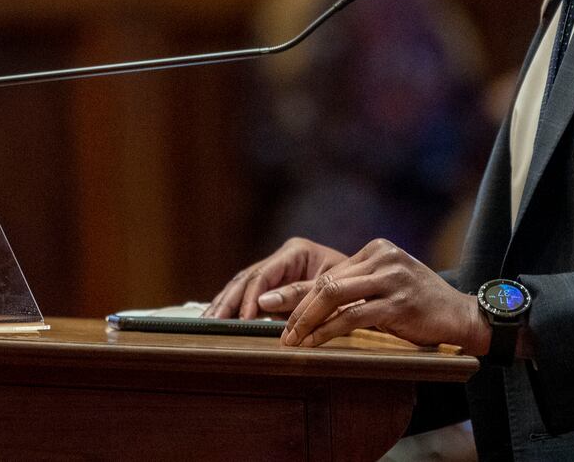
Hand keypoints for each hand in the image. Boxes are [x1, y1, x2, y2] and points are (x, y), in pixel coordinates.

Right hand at [204, 237, 347, 318]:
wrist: (368, 291)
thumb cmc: (355, 289)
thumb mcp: (331, 290)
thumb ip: (299, 294)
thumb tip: (263, 303)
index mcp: (296, 251)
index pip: (264, 274)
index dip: (250, 298)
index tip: (243, 319)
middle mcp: (282, 258)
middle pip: (246, 279)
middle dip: (228, 301)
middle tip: (210, 322)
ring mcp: (276, 271)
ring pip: (241, 286)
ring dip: (223, 304)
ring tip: (205, 322)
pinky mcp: (273, 287)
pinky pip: (246, 295)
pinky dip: (231, 308)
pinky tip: (216, 319)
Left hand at [279, 238, 490, 353]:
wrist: (462, 315)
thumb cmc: (422, 304)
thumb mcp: (389, 285)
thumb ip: (358, 286)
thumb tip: (314, 302)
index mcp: (378, 249)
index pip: (330, 272)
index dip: (301, 294)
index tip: (279, 311)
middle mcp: (384, 257)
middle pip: (327, 281)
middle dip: (297, 306)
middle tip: (277, 326)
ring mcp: (391, 278)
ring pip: (334, 296)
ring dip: (307, 320)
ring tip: (292, 339)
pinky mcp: (398, 302)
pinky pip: (352, 316)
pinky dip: (328, 331)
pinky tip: (315, 343)